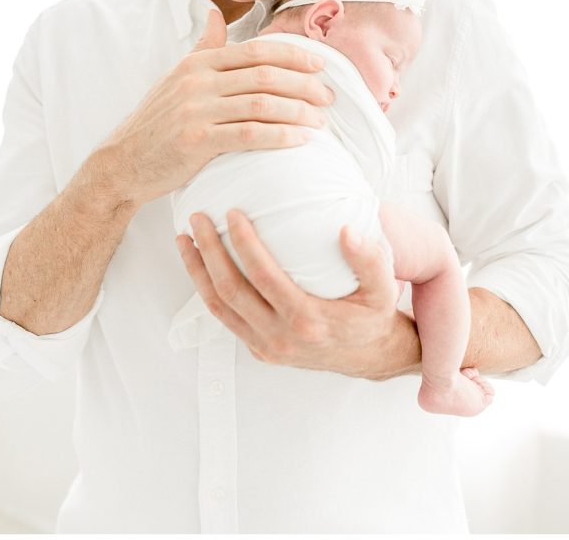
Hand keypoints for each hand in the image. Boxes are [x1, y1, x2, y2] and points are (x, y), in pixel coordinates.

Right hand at [96, 9, 333, 205]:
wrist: (123, 161)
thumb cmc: (157, 121)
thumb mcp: (177, 77)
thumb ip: (204, 47)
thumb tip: (217, 14)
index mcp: (198, 62)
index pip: (256, 50)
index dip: (293, 55)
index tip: (320, 65)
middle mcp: (197, 80)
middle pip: (265, 75)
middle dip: (304, 84)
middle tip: (329, 97)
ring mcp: (196, 110)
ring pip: (261, 103)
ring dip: (298, 112)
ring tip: (320, 122)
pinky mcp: (196, 140)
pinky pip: (250, 134)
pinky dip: (280, 136)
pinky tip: (300, 141)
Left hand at [176, 209, 419, 378]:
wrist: (370, 356)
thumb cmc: (373, 315)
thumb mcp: (383, 288)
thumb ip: (369, 259)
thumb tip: (345, 231)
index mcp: (307, 320)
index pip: (264, 277)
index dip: (244, 244)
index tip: (232, 213)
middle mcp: (281, 337)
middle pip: (231, 291)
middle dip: (208, 252)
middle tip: (197, 218)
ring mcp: (266, 347)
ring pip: (219, 308)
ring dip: (197, 271)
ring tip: (184, 239)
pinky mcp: (259, 350)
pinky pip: (225, 319)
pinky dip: (207, 290)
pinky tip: (200, 264)